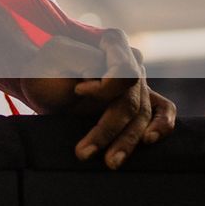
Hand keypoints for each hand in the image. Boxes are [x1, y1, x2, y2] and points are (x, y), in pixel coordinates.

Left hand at [14, 28, 177, 167]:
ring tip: (110, 162)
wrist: (42, 78)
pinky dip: (161, 125)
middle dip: (109, 129)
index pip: (123, 70)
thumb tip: (101, 75)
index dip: (104, 87)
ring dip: (126, 141)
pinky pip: (162, 110)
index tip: (77, 91)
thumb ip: (82, 58)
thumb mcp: (56, 54)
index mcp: (113, 42)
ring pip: (142, 114)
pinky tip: (149, 140)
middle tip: (84, 152)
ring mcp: (139, 82)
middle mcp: (132, 60)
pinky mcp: (142, 100)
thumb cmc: (47, 65)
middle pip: (130, 100)